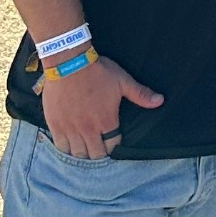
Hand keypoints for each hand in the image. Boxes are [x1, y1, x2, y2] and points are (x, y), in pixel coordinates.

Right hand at [40, 55, 162, 159]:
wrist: (68, 61)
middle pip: (94, 155)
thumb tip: (160, 101)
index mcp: (106, 121)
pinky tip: (69, 147)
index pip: (113, 148)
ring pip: (77, 154)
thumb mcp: (122, 81)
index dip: (114, 149)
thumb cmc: (97, 71)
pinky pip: (60, 146)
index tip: (113, 146)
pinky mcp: (55, 124)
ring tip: (84, 152)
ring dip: (82, 155)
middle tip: (99, 151)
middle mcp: (88, 129)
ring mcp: (70, 128)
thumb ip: (140, 94)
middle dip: (98, 155)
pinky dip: (65, 149)